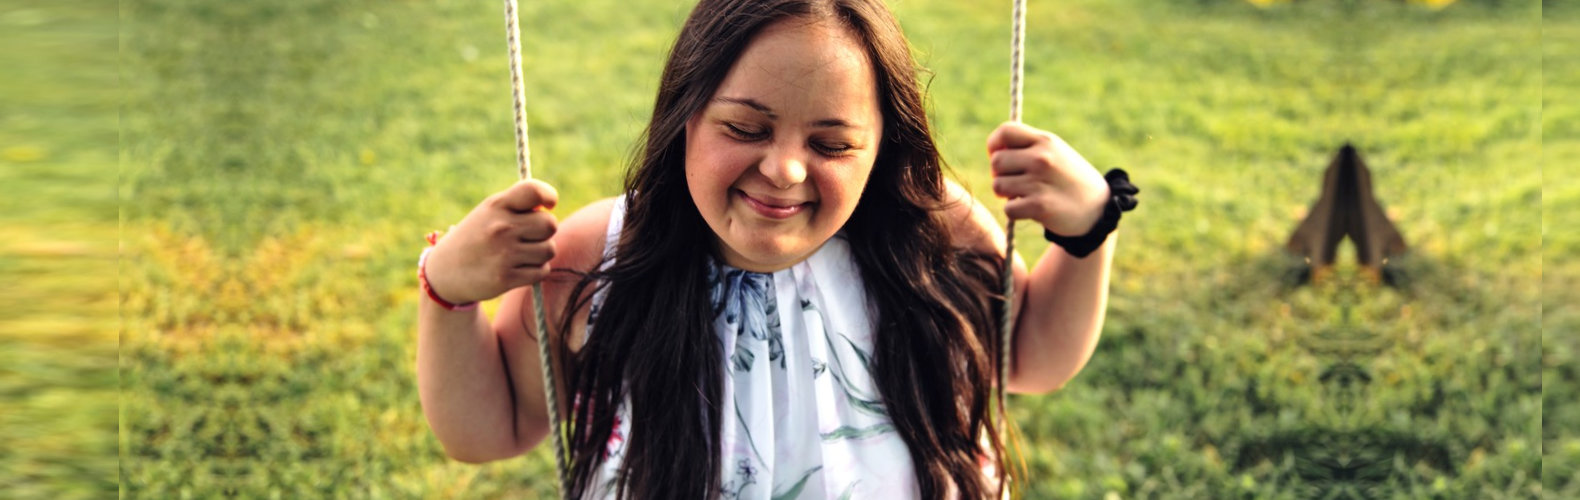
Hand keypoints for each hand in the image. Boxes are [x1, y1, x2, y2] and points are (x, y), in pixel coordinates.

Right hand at [425, 179, 558, 304]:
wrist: (446, 271)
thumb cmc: (477, 236)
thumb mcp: (489, 212)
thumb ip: (519, 206)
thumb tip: (550, 212)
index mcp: (496, 205)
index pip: (534, 191)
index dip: (548, 196)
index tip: (548, 205)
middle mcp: (501, 227)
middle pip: (550, 224)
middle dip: (544, 231)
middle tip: (529, 236)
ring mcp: (504, 253)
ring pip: (549, 250)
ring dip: (540, 253)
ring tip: (520, 253)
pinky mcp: (506, 278)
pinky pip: (542, 271)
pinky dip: (535, 271)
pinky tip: (518, 268)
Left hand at [987, 122, 1109, 236]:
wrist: (1098, 208)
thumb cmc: (1069, 178)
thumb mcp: (1055, 152)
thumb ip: (1028, 147)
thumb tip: (994, 152)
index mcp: (1045, 141)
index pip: (1004, 131)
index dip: (994, 145)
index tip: (1000, 157)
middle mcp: (1042, 158)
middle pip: (996, 162)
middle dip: (999, 174)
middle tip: (1015, 182)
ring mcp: (1040, 182)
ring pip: (998, 186)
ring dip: (1007, 195)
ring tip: (1025, 195)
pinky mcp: (1040, 206)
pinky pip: (1008, 208)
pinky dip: (1016, 212)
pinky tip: (1031, 209)